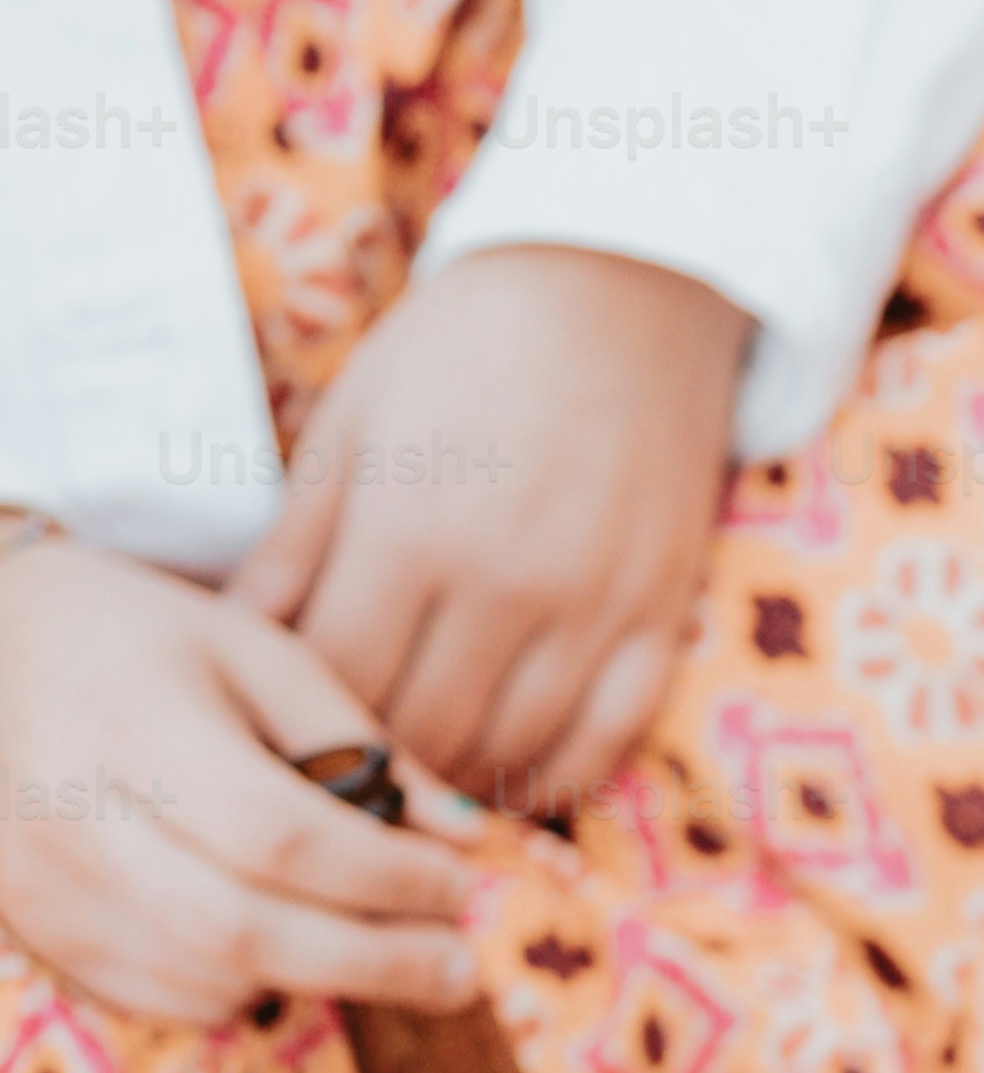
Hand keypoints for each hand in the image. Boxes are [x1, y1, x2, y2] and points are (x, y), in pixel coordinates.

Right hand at [0, 530, 489, 1019]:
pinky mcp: (31, 927)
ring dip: (316, 984)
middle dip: (372, 962)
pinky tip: (288, 958)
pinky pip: (157, 998)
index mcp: (129, 723)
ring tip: (390, 960)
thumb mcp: (254, 652)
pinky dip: (241, 994)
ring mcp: (39, 882)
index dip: (385, 877)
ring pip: (203, 978)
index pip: (277, 834)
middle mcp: (67, 812)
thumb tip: (465, 835)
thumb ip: (358, 741)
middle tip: (461, 972)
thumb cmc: (138, 641)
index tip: (460, 886)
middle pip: (241, 928)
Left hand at [232, 241, 746, 823]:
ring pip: (512, 748)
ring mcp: (597, 606)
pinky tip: (513, 771)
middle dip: (373, 753)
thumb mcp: (354, 423)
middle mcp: (509, 582)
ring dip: (457, 769)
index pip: (337, 676)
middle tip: (345, 754)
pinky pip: (608, 740)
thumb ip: (297, 540)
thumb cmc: (463, 348)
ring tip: (419, 761)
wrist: (619, 295)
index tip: (284, 719)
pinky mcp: (662, 616)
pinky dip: (554, 777)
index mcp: (414, 527)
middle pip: (422, 727)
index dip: (301, 713)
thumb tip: (233, 634)